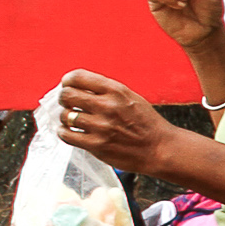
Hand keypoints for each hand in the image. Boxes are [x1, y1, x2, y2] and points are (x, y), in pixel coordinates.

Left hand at [54, 70, 178, 174]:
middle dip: (64, 99)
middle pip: (67, 95)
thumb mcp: (131, 98)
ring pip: (65, 116)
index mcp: (117, 91)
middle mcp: (108, 106)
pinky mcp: (96, 145)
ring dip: (66, 118)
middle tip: (69, 104)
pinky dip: (65, 132)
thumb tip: (75, 88)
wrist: (160, 148)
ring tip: (74, 121)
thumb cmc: (145, 123)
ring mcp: (101, 126)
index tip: (68, 86)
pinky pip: (66, 135)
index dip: (68, 81)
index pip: (78, 77)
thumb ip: (106, 91)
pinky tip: (72, 132)